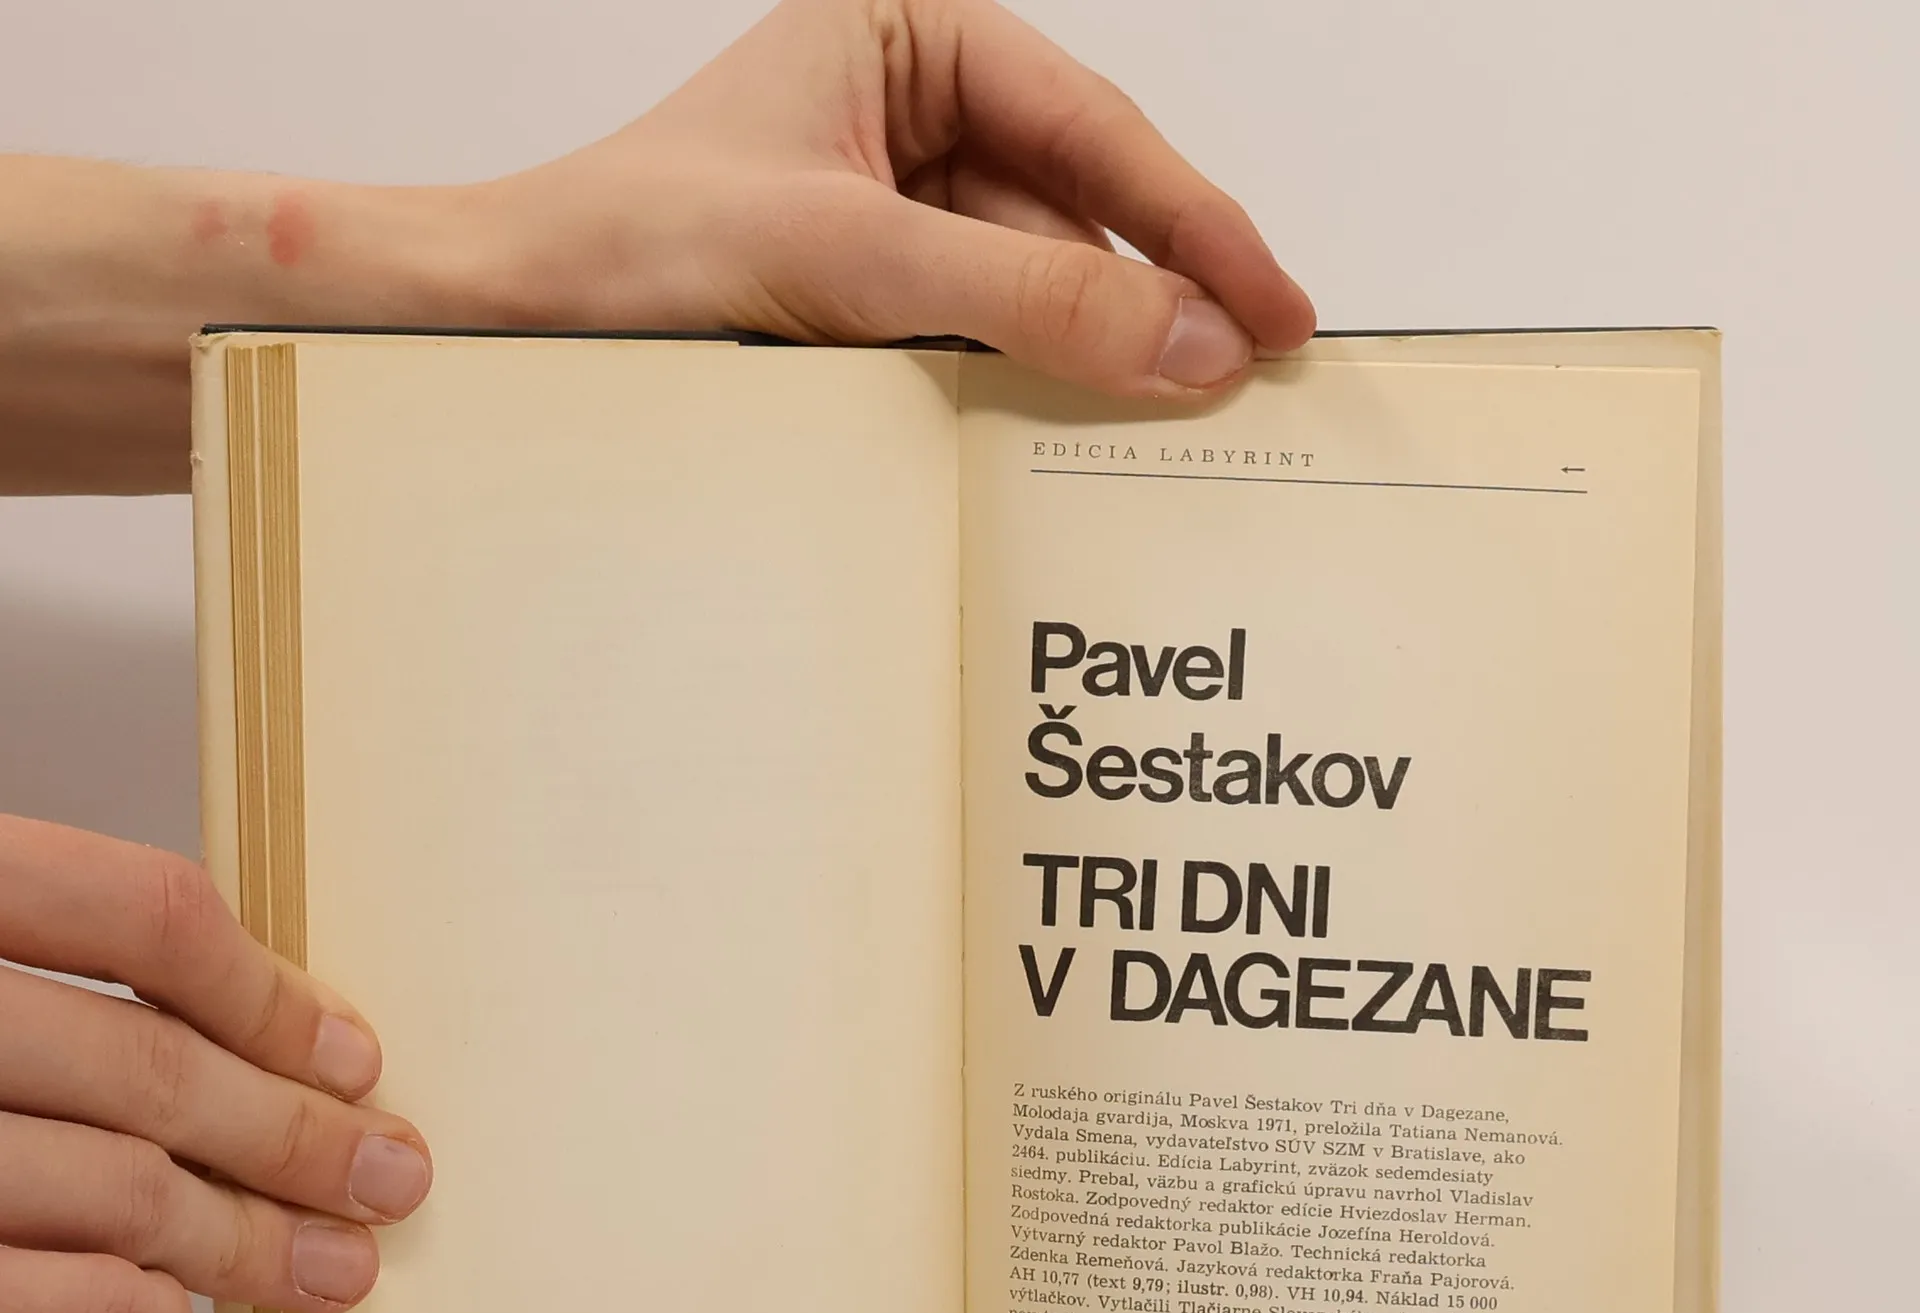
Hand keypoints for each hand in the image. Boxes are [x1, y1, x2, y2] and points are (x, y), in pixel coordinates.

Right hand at [0, 817, 431, 1312]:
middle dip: (293, 1135)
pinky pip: (15, 1300)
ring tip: (332, 1268)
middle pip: (146, 1066)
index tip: (350, 1054)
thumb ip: (32, 962)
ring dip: (243, 1240)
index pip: (139, 917)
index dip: (269, 992)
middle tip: (388, 1178)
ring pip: (107, 1187)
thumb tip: (246, 1033)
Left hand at [3, 0, 1313, 489]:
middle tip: (1251, 387)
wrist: (493, 332)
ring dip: (1088, 361)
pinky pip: (975, 343)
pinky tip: (1057, 447)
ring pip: (1032, 288)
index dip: (1195, 226)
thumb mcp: (851, 262)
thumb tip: (1193, 347)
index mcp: (905, 46)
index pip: (1091, 133)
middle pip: (1077, 212)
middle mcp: (902, 122)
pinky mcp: (859, 307)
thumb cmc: (627, 252)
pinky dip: (1020, 394)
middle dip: (1157, 299)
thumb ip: (1029, 300)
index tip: (1274, 310)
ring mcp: (883, 217)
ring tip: (1164, 437)